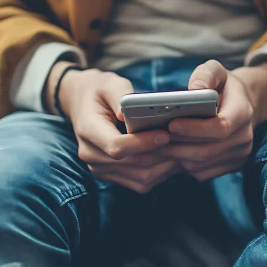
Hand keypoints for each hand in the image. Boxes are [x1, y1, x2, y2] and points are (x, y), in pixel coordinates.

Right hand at [48, 62, 180, 192]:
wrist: (83, 104)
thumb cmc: (100, 91)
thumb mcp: (108, 83)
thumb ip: (119, 94)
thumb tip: (127, 112)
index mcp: (88, 130)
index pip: (116, 146)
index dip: (142, 143)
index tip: (165, 134)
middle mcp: (91, 155)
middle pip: (133, 164)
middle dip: (160, 155)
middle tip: (184, 143)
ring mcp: (100, 170)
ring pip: (140, 178)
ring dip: (164, 167)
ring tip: (182, 150)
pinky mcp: (112, 176)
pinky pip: (141, 183)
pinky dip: (160, 173)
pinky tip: (173, 159)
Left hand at [158, 60, 266, 180]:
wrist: (243, 105)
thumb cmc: (223, 86)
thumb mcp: (217, 71)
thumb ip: (206, 75)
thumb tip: (194, 88)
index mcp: (243, 112)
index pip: (220, 127)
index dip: (195, 129)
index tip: (171, 124)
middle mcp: (244, 137)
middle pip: (208, 149)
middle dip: (179, 145)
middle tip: (154, 138)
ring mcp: (239, 155)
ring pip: (202, 164)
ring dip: (177, 157)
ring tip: (156, 146)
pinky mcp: (231, 167)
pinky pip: (202, 172)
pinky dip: (183, 165)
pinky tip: (169, 153)